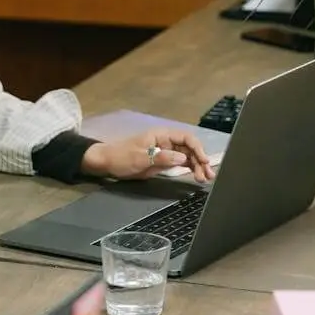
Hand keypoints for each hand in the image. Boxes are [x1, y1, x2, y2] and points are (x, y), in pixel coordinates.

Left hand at [81, 128, 215, 182]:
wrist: (106, 163)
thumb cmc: (120, 157)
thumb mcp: (140, 158)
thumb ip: (161, 158)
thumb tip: (183, 159)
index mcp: (161, 135)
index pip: (185, 138)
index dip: (197, 148)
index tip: (203, 161)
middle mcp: (166, 141)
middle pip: (189, 148)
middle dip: (200, 160)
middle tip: (208, 175)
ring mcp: (165, 151)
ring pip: (187, 157)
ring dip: (197, 166)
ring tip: (204, 179)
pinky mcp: (163, 161)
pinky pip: (180, 163)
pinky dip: (189, 169)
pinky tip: (196, 176)